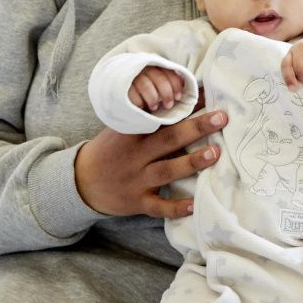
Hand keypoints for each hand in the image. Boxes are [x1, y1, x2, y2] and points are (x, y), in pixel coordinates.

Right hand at [74, 110, 225, 218]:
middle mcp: (134, 155)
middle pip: (168, 140)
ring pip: (167, 171)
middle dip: (196, 128)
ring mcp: (136, 180)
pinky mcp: (137, 202)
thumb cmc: (111, 150)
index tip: (204, 94)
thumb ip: (147, 117)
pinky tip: (193, 205)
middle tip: (221, 118)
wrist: (82, 181)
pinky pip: (158, 206)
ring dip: (192, 162)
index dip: (181, 106)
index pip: (159, 116)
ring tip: (214, 153)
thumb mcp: (122, 128)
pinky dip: (175, 207)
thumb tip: (184, 98)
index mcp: (131, 133)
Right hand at [128, 65, 188, 112]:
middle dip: (166, 93)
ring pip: (145, 85)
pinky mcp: (122, 85)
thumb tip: (190, 88)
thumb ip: (172, 83)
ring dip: (153, 98)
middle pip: (158, 78)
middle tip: (169, 106)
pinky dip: (139, 102)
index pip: (169, 72)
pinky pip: (131, 93)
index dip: (175, 84)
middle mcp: (144, 68)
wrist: (120, 88)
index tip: (179, 97)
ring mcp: (132, 76)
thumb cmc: (146, 88)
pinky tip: (141, 107)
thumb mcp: (159, 83)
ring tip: (154, 108)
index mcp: (156, 66)